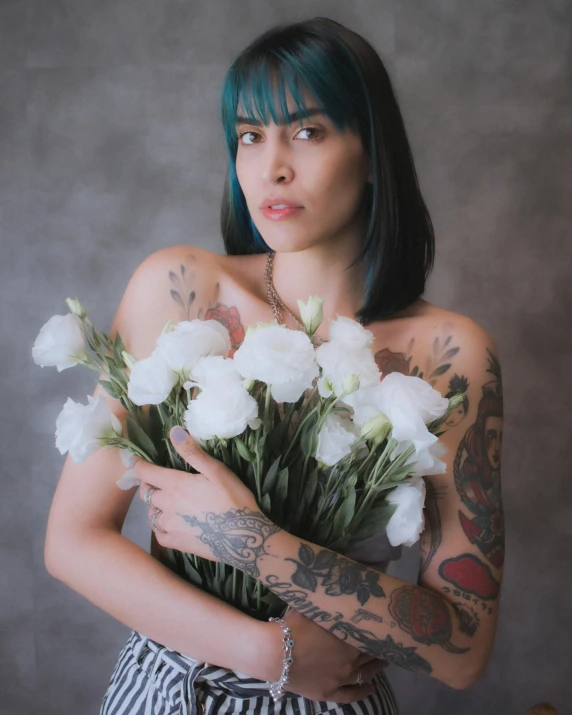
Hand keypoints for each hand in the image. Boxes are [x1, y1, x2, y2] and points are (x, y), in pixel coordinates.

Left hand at [136, 426, 268, 563]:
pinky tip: (170, 524)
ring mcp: (169, 526)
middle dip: (150, 485)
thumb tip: (173, 431)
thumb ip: (192, 452)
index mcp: (175, 485)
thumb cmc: (233, 499)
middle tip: (159, 482)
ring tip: (168, 503)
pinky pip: (158, 533)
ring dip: (155, 506)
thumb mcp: (216, 471)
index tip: (136, 461)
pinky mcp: (174, 543)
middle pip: (146, 493)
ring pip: (151, 514)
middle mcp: (166, 505)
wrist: (243, 537)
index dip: (138, 465)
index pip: (145, 472)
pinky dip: (160, 526)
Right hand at [265, 609, 388, 703]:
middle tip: (385, 642)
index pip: (371, 638)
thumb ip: (329, 606)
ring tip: (383, 661)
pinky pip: (350, 695)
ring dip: (375, 668)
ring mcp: (339, 680)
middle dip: (378, 649)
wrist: (274, 653)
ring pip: (364, 675)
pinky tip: (370, 688)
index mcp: (349, 641)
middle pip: (370, 656)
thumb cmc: (293, 627)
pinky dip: (362, 692)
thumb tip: (337, 592)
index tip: (383, 627)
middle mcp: (350, 662)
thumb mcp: (313, 609)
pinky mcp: (328, 692)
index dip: (377, 633)